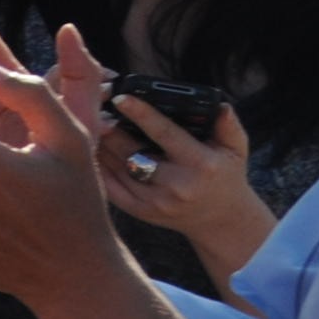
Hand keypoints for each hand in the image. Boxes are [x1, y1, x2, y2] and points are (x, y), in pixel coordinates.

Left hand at [41, 34, 278, 282]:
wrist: (220, 222)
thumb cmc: (226, 177)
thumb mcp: (236, 151)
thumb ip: (228, 125)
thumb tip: (219, 104)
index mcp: (200, 165)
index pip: (165, 134)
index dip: (141, 114)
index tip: (119, 96)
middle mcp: (175, 185)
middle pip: (130, 149)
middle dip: (108, 124)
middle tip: (90, 101)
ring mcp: (152, 201)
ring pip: (113, 165)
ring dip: (95, 141)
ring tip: (82, 117)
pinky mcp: (136, 210)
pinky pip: (106, 182)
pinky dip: (92, 162)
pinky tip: (83, 144)